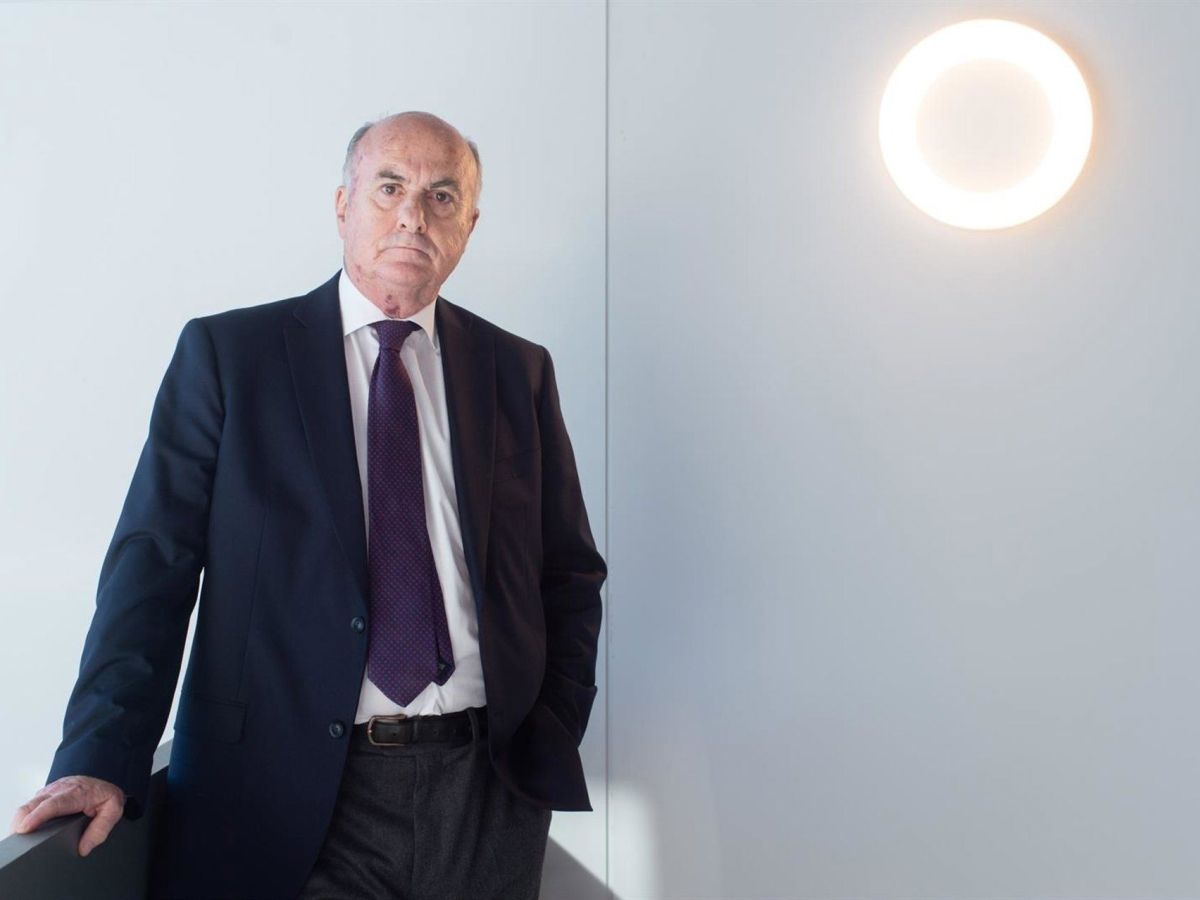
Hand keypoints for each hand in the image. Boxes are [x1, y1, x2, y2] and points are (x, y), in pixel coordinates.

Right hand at [9, 775, 125, 856]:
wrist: (106, 783)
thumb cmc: (108, 796)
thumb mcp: (114, 811)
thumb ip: (100, 830)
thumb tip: (83, 848)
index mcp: (78, 793)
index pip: (53, 804)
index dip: (37, 816)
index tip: (24, 828)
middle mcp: (62, 788)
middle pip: (35, 803)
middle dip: (22, 820)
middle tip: (17, 838)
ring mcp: (53, 789)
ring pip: (30, 803)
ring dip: (21, 818)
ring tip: (19, 837)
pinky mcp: (47, 792)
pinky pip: (32, 803)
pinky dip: (25, 815)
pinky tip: (26, 828)